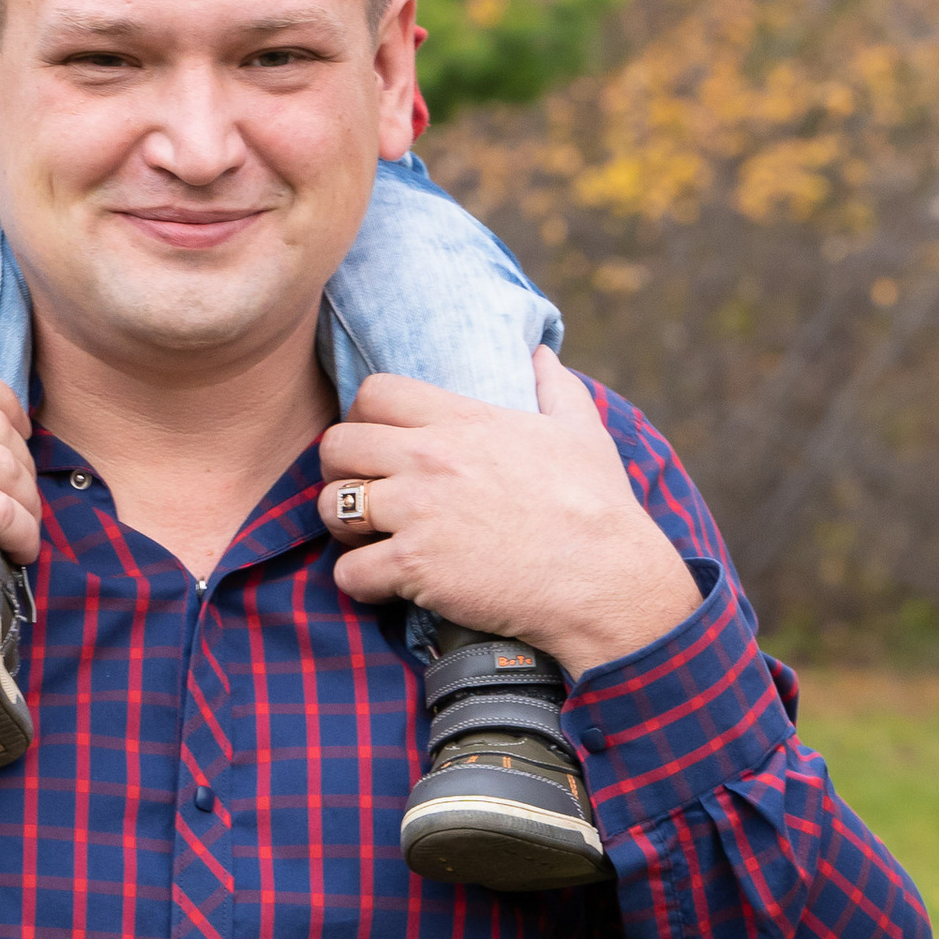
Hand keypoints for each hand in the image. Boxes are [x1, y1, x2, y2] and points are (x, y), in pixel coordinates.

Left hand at [315, 356, 704, 680]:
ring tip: (371, 543)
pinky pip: (347, 571)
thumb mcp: (582, 431)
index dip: (364, 418)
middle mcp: (431, 458)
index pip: (375, 392)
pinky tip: (385, 586)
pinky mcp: (415, 565)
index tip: (378, 447)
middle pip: (335, 444)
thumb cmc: (600, 507)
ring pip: (330, 506)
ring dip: (343, 529)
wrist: (607, 579)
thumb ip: (555, 386)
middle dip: (341, 472)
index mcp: (465, 420)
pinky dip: (359, 583)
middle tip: (365, 498)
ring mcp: (418, 511)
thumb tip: (542, 352)